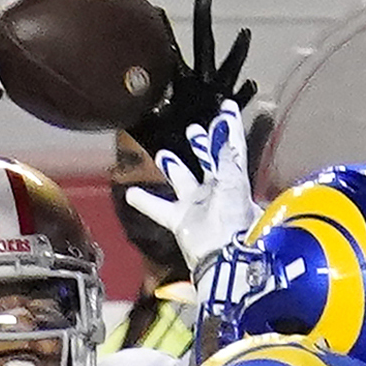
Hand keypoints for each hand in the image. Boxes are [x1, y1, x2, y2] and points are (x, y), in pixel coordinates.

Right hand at [125, 103, 262, 275]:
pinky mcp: (181, 222)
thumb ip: (225, 154)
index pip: (232, 148)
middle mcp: (217, 192)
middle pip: (209, 163)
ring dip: (174, 168)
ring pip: (183, 182)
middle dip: (203, 145)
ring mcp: (198, 206)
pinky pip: (160, 208)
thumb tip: (223, 126)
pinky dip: (145, 201)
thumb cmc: (234, 223)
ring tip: (163, 155)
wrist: (224, 259)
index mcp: (234, 180)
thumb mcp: (233, 181)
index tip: (227, 107)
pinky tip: (131, 192)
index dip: (230, 128)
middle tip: (195, 130)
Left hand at [131, 0, 256, 176]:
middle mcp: (200, 85)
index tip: (155, 9)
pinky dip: (244, 95)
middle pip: (202, 47)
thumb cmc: (168, 147)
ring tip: (244, 34)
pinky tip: (250, 84)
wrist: (187, 170)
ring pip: (228, 69)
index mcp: (180, 84)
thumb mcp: (143, 127)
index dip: (164, 32)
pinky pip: (237, 104)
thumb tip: (98, 104)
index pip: (170, 52)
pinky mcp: (227, 115)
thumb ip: (127, 113)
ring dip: (236, 52)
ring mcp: (215, 97)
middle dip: (202, 22)